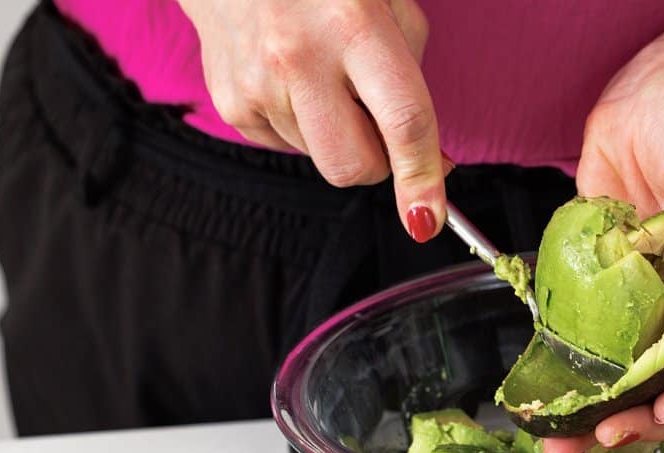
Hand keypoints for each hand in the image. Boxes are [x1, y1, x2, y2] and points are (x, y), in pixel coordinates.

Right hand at [178, 0, 445, 239]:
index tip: (426, 220)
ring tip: (321, 74)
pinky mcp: (230, 102)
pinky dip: (302, 125)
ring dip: (335, 134)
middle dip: (377, 163)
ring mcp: (256, 84)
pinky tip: (292, 79)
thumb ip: (413, 78)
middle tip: (376, 120)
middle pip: (352, 166)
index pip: (402, 121)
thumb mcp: (387, 4)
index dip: (421, 178)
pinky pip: (287, 147)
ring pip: (321, 159)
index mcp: (352, 26)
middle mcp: (298, 58)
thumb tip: (433, 163)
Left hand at [541, 44, 663, 452]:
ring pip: (636, 386)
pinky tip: (546, 407)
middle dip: (647, 422)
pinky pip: (596, 354)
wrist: (652, 98)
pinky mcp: (612, 303)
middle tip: (606, 434)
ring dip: (603, 419)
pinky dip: (574, 385)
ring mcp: (657, 314)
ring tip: (565, 445)